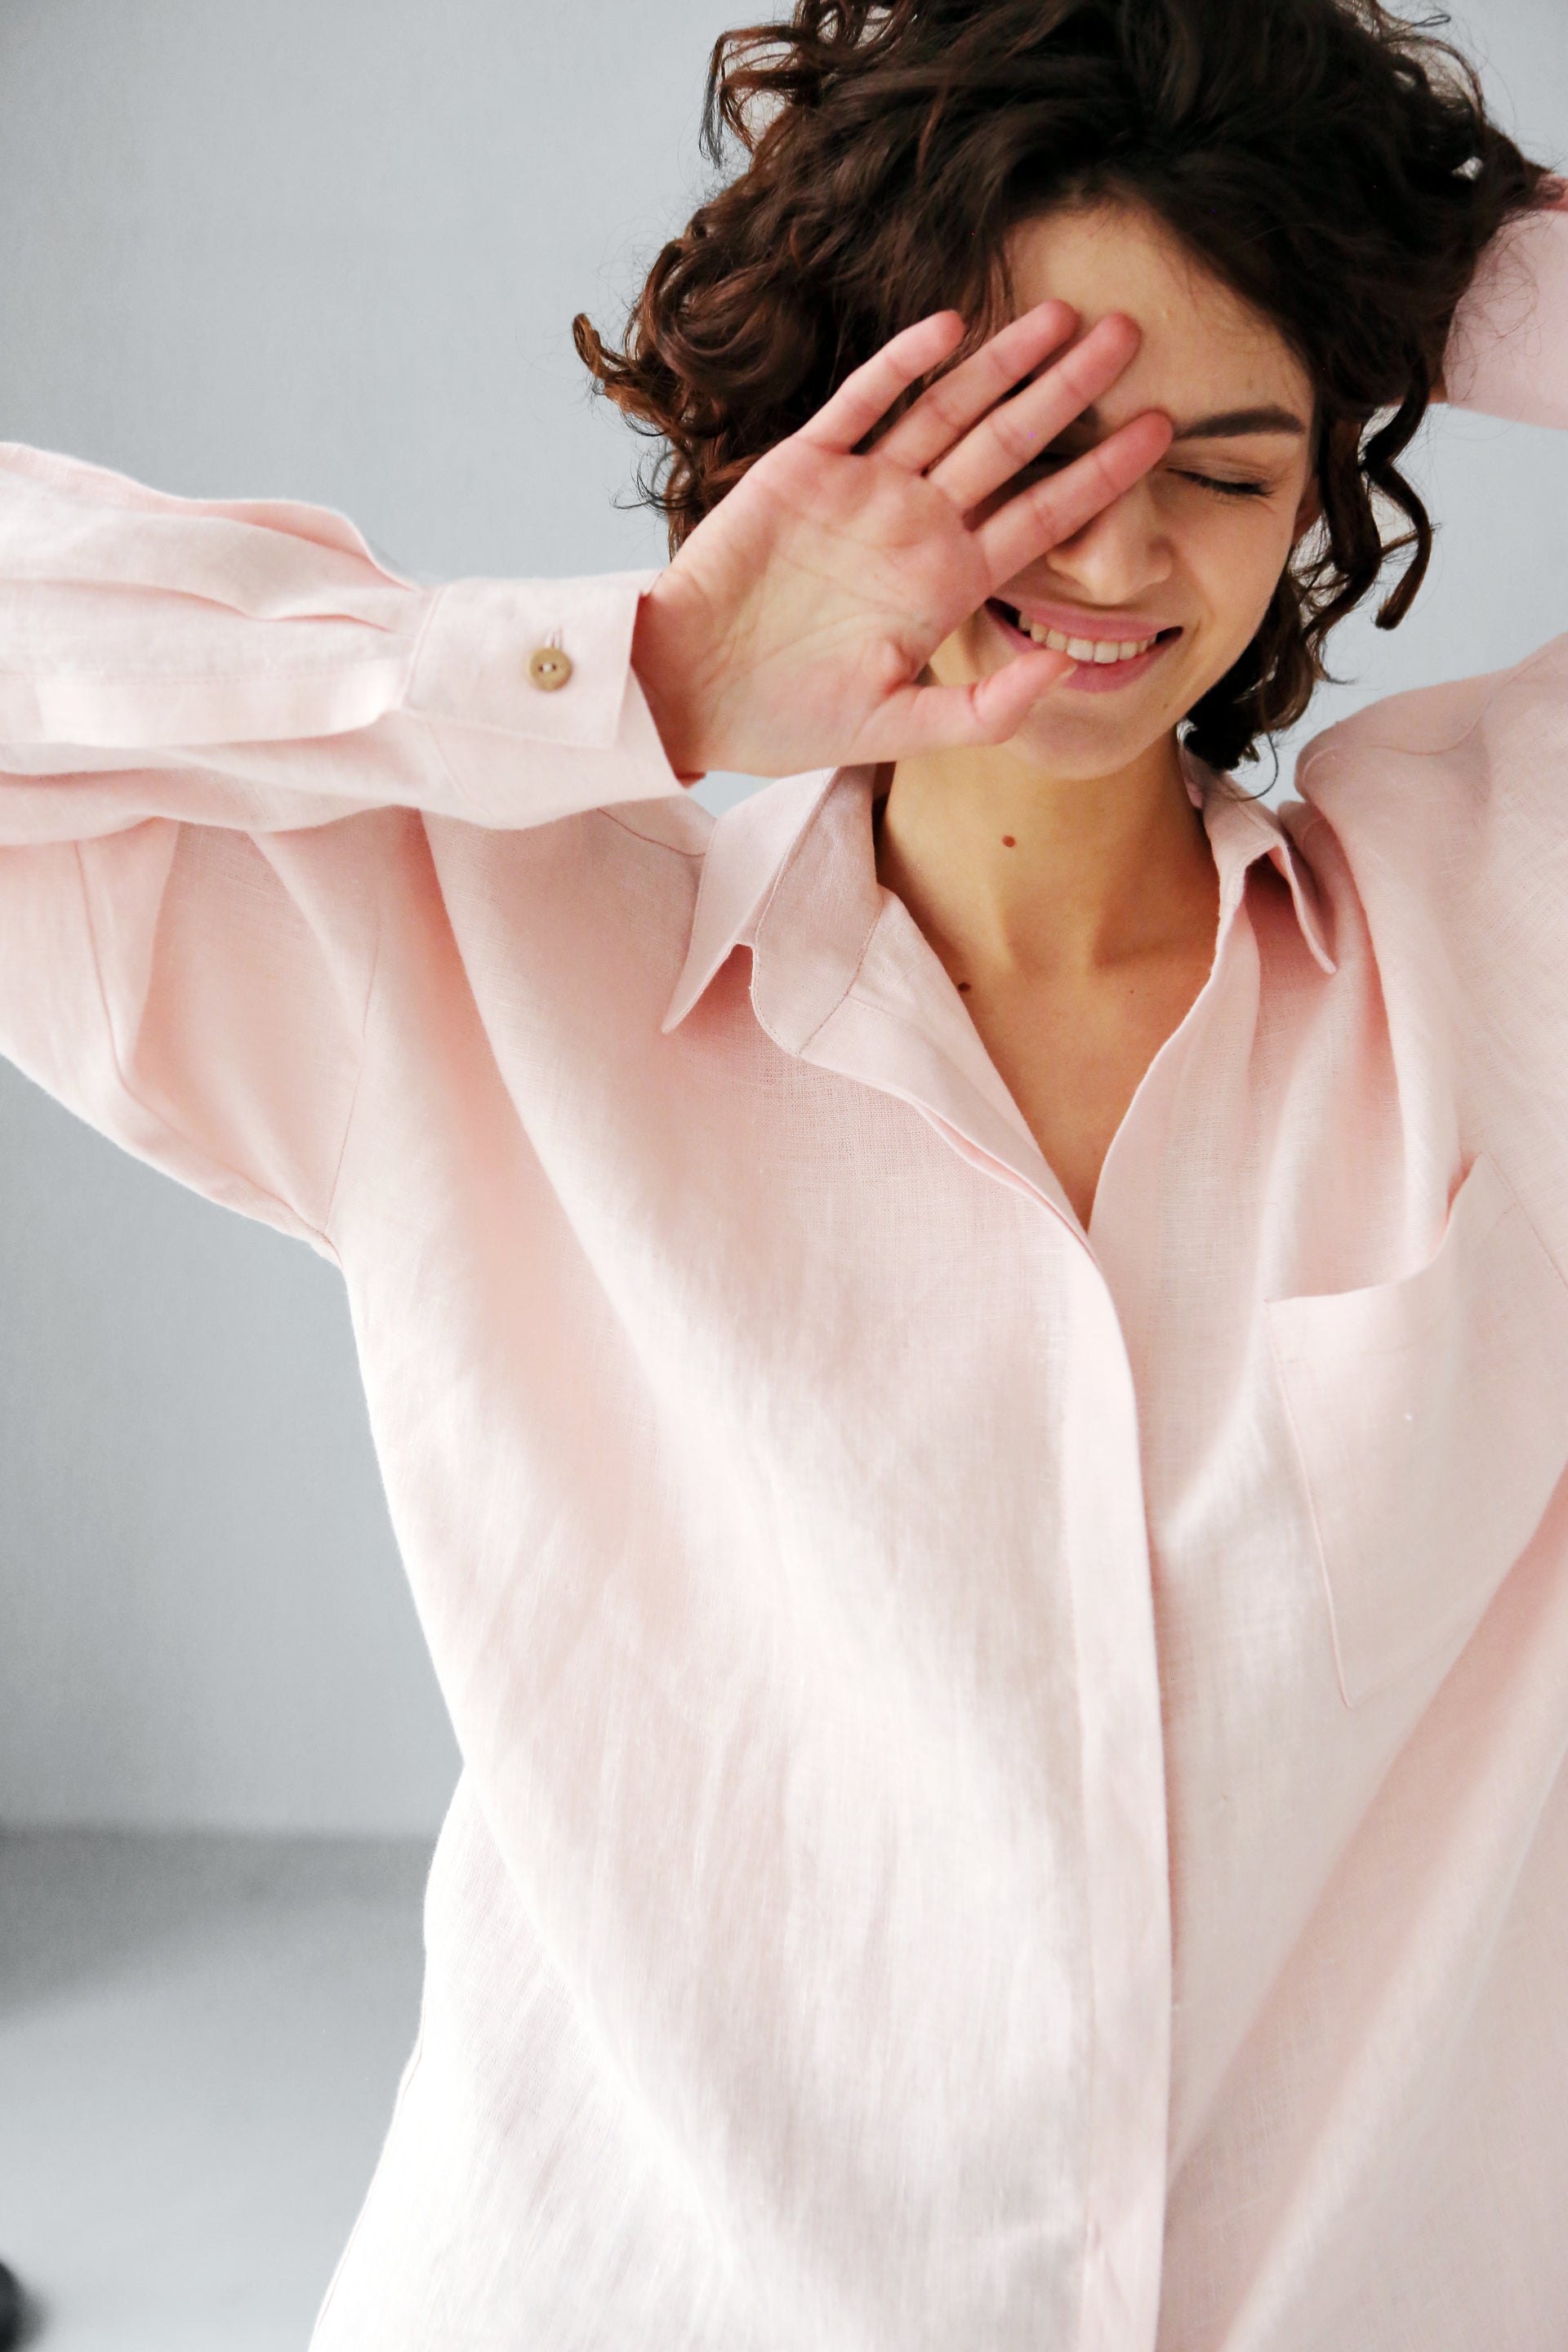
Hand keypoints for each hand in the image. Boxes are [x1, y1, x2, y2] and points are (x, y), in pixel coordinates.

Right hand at [630, 299, 1173, 779]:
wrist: (689, 692)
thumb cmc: (787, 719)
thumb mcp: (894, 731)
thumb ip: (982, 709)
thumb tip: (1066, 670)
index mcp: (946, 584)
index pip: (1043, 514)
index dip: (1104, 473)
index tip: (1165, 430)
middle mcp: (915, 526)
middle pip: (1010, 441)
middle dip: (1070, 388)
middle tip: (1132, 332)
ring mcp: (862, 491)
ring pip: (947, 410)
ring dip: (1002, 362)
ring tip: (1061, 313)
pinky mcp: (803, 468)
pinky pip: (862, 404)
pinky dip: (902, 366)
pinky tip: (949, 326)